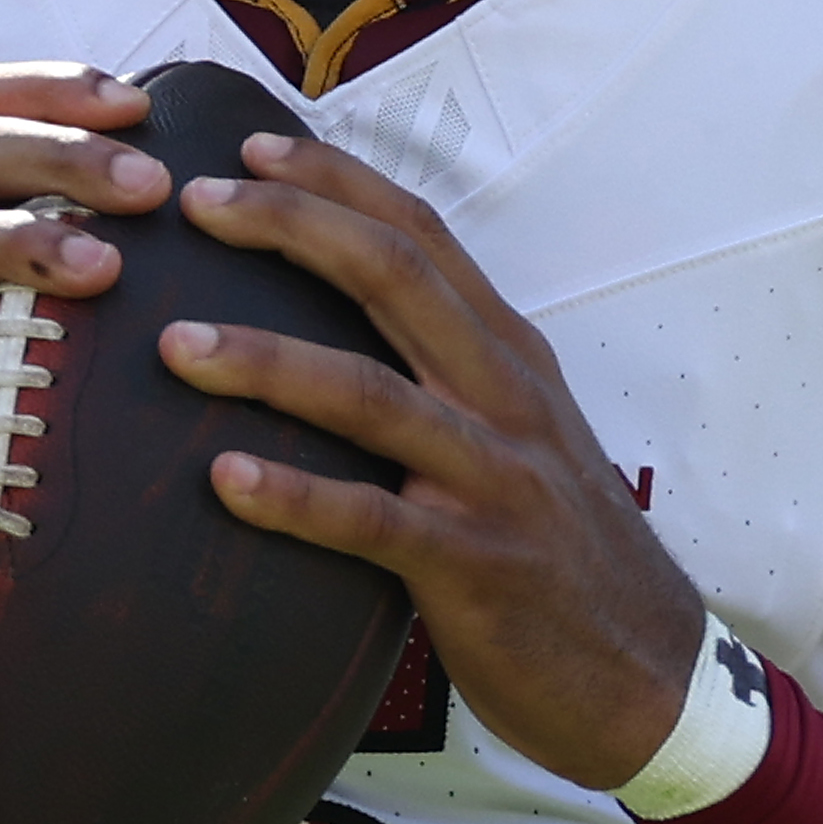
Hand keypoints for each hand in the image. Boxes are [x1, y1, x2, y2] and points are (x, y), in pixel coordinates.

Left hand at [157, 128, 709, 790]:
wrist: (649, 676)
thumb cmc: (561, 555)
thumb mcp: (520, 439)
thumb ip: (447, 379)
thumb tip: (333, 333)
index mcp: (513, 356)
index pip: (422, 235)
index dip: (337, 181)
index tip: (248, 147)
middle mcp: (507, 398)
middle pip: (395, 276)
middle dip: (292, 225)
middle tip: (195, 203)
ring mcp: (493, 479)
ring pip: (369, 393)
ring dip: (265, 360)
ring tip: (174, 343)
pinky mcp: (475, 566)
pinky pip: (371, 520)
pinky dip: (294, 497)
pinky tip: (223, 481)